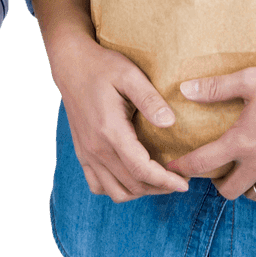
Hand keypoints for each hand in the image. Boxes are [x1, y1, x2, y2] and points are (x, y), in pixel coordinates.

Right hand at [53, 33, 190, 202]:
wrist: (71, 64)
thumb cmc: (102, 66)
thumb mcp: (129, 75)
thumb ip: (150, 99)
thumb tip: (171, 123)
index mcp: (110, 131)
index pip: (141, 170)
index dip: (166, 181)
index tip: (185, 183)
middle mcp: (96, 148)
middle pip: (132, 185)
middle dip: (159, 188)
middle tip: (179, 179)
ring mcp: (86, 153)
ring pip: (115, 192)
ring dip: (140, 192)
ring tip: (158, 180)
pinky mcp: (82, 152)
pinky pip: (98, 185)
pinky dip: (118, 189)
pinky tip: (132, 177)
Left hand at [166, 66, 255, 200]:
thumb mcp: (250, 80)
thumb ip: (216, 87)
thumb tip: (184, 89)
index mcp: (241, 142)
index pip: (202, 162)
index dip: (184, 167)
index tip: (174, 169)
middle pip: (228, 190)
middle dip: (218, 183)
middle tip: (219, 170)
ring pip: (255, 195)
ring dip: (247, 185)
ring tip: (246, 171)